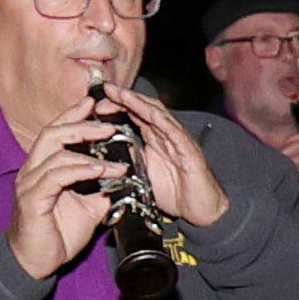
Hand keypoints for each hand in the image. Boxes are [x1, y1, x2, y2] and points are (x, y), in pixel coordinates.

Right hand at [7, 101, 122, 277]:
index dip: (73, 115)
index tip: (94, 103)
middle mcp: (32, 171)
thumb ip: (101, 191)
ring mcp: (29, 184)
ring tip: (113, 149)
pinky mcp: (31, 200)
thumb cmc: (57, 234)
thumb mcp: (87, 208)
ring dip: (87, 149)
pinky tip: (99, 171)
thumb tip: (122, 181)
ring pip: (55, 152)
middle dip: (81, 124)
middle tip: (108, 123)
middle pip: (53, 134)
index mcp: (43, 168)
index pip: (56, 132)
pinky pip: (56, 177)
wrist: (37, 263)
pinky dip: (80, 170)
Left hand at [112, 91, 228, 228]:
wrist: (201, 210)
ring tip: (120, 93)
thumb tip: (106, 150)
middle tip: (105, 90)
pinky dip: (162, 121)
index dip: (118, 105)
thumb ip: (129, 159)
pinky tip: (149, 112)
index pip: (135, 115)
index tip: (97, 102)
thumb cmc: (176, 193)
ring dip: (138, 102)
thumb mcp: (143, 174)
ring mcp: (179, 142)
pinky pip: (175, 133)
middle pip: (145, 108)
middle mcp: (167, 136)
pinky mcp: (190, 153)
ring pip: (158, 114)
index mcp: (155, 140)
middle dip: (124, 97)